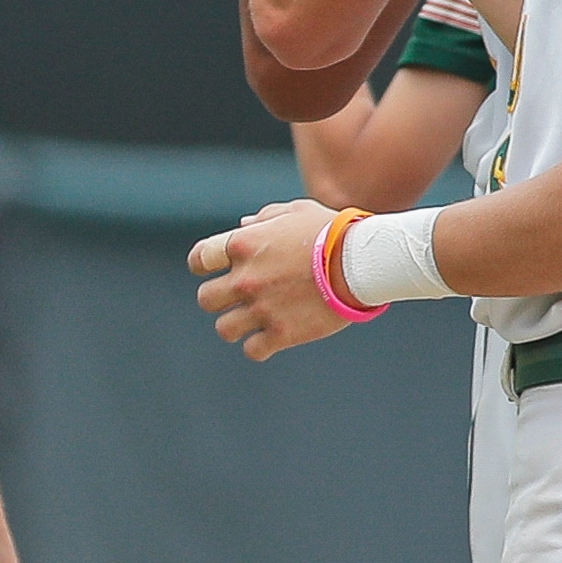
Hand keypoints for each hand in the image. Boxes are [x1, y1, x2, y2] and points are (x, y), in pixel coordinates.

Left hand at [188, 199, 352, 360]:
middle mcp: (245, 279)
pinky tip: (274, 335)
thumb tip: (242, 226)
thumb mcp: (296, 212)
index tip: (212, 269)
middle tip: (240, 297)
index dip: (203, 265)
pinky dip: (260, 345)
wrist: (362, 262)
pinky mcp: (281, 334)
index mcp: (243, 245)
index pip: (199, 259)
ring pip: (224, 329)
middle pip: (206, 299)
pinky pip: (252, 350)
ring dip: (237, 324)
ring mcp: (261, 309)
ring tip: (256, 319)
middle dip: (220, 298)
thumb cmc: (332, 231)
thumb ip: (265, 218)